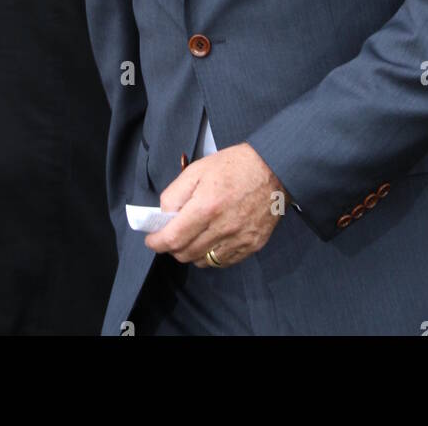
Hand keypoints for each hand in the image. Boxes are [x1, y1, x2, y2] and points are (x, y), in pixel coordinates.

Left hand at [143, 142, 286, 268]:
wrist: (275, 168)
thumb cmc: (236, 165)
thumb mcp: (198, 169)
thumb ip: (175, 193)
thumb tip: (163, 215)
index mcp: (207, 206)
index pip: (172, 238)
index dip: (157, 242)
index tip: (152, 239)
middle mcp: (222, 228)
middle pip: (185, 253)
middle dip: (172, 247)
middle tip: (173, 234)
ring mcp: (239, 240)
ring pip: (202, 261)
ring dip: (191, 252)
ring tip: (194, 235)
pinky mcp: (251, 246)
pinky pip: (222, 262)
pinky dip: (211, 255)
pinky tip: (212, 239)